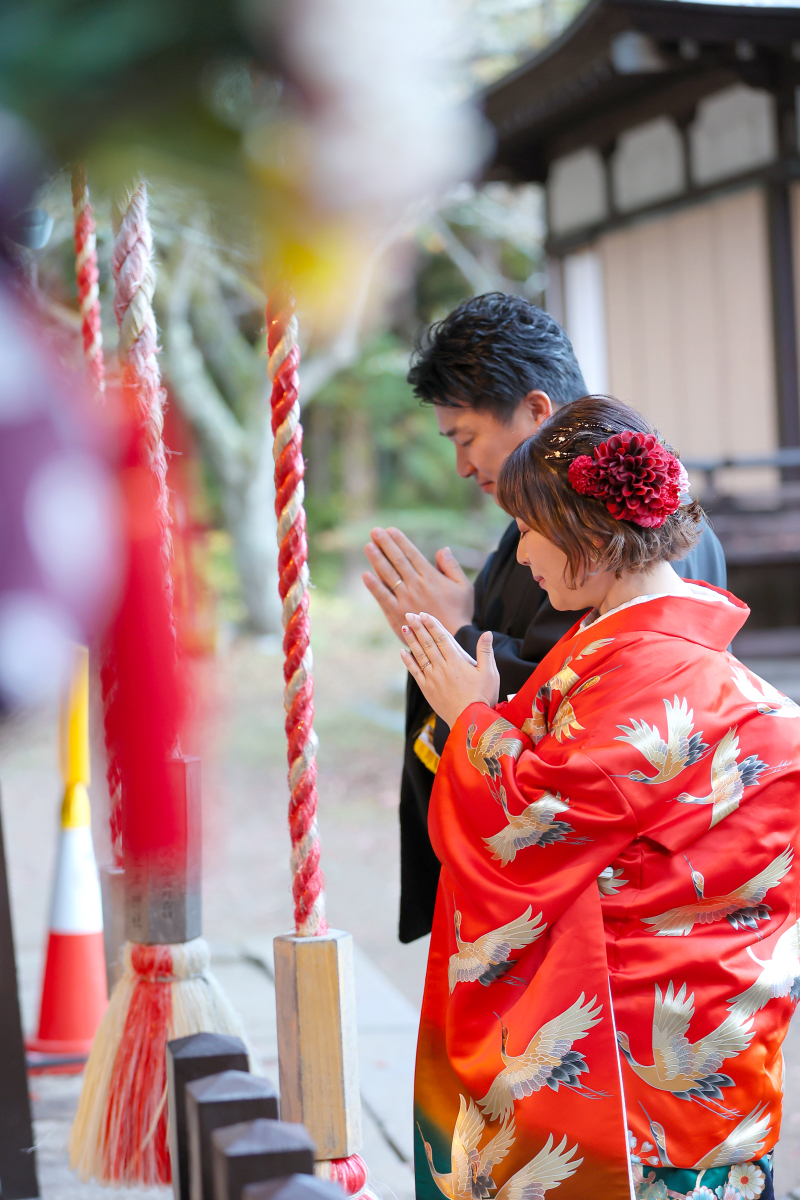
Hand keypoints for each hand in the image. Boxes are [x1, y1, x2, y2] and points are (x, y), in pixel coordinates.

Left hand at [363, 527, 473, 641]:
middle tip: (374, 531)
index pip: (412, 554)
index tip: (390, 530)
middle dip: (385, 544)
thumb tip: (442, 549)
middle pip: (397, 561)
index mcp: (431, 577)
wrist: (453, 639)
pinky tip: (366, 575)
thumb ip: (452, 567)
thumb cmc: (460, 612)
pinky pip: (383, 597)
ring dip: (377, 559)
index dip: (400, 541)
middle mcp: (416, 586)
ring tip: (368, 546)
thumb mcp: (464, 587)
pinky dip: (374, 586)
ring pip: (388, 576)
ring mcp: (405, 600)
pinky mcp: (397, 614)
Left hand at [399, 611, 499, 728]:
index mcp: (457, 661)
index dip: (432, 625)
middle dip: (418, 628)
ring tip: (404, 627)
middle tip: (409, 614)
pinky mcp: (427, 689)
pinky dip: (408, 661)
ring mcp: (432, 679)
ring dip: (411, 640)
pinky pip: (415, 672)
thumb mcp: (490, 673)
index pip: (442, 638)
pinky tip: (402, 652)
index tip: (423, 614)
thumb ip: (486, 652)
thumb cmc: (483, 697)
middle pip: (428, 643)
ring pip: (420, 655)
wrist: (470, 722)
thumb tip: (487, 633)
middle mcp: (442, 667)